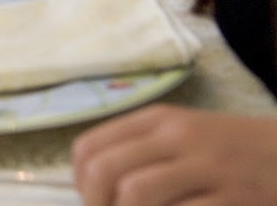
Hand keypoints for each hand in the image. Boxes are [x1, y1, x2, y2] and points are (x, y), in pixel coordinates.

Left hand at [73, 106, 276, 204]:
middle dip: (97, 204)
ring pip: (137, 192)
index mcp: (156, 120)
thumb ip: (136, 152)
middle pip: (106, 170)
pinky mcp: (235, 196)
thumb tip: (89, 186)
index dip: (80, 184)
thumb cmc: (226, 150)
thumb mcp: (178, 136)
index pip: (89, 147)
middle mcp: (177, 137)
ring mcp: (208, 166)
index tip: (94, 202)